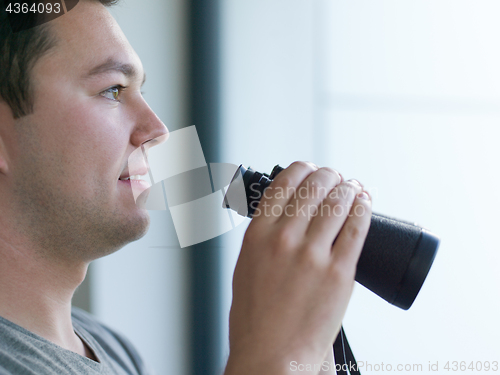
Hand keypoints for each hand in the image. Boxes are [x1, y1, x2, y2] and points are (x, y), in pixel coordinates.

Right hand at [224, 161, 371, 374]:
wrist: (272, 355)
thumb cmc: (256, 318)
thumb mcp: (246, 267)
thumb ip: (263, 237)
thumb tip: (284, 214)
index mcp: (256, 235)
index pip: (284, 184)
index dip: (301, 169)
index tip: (309, 169)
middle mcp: (283, 239)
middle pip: (314, 187)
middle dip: (328, 175)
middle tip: (334, 177)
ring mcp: (312, 255)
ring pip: (338, 202)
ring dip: (348, 188)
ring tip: (352, 187)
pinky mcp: (339, 273)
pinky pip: (357, 229)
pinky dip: (363, 209)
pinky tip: (364, 202)